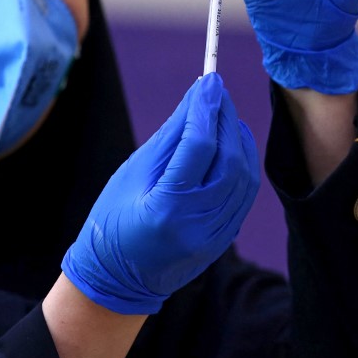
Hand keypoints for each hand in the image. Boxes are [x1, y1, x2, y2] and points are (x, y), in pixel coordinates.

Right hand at [61, 73, 258, 314]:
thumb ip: (170, 136)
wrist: (117, 278)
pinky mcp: (223, 239)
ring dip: (238, 139)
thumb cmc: (113, 219)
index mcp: (166, 208)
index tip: (209, 80)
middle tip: (217, 91)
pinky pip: (243, 195)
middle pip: (228, 159)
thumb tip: (195, 98)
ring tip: (224, 113)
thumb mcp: (133, 172)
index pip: (199, 146)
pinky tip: (232, 144)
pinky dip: (242, 163)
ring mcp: (214, 237)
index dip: (206, 108)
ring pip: (243, 177)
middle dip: (225, 118)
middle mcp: (196, 225)